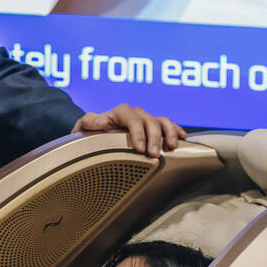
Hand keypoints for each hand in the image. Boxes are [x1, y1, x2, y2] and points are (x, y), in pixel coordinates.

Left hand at [71, 104, 187, 156]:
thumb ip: (91, 121)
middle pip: (149, 121)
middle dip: (154, 138)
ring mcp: (146, 119)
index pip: (132, 118)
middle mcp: (136, 113)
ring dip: (169, 134)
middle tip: (154, 155)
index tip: (139, 148)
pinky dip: (177, 131)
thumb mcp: (84, 125)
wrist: (93, 133)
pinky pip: (169, 126)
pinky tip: (182, 140)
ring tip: (172, 148)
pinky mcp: (153, 127)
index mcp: (120, 112)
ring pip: (163, 121)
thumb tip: (103, 120)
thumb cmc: (88, 131)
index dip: (137, 132)